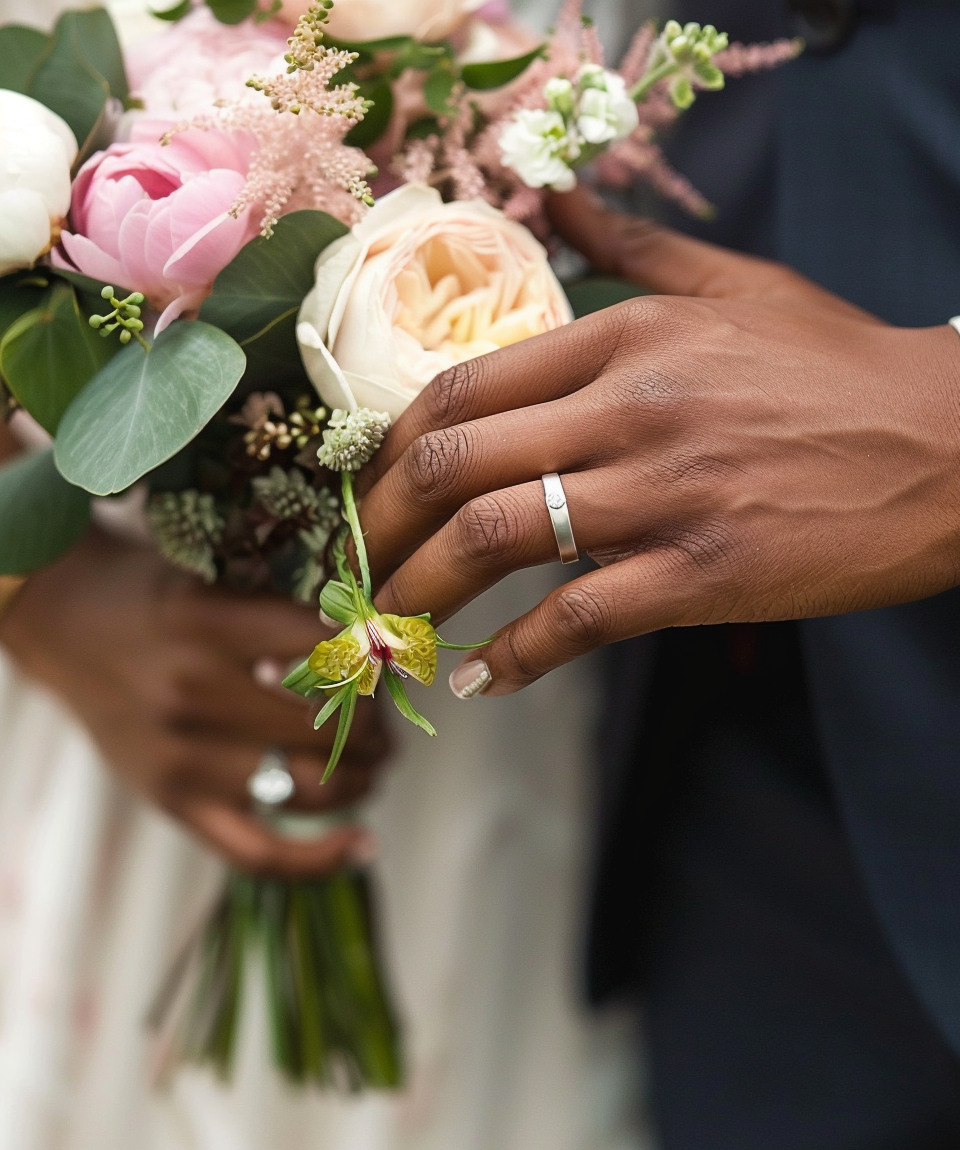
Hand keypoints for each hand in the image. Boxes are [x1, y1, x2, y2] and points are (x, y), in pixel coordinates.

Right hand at [0, 530, 391, 873]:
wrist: (64, 622)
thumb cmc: (156, 595)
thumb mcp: (220, 582)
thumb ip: (292, 617)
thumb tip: (384, 652)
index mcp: (211, 623)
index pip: (331, 653)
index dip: (375, 664)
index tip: (388, 665)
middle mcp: (195, 692)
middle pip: (330, 728)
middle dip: (378, 727)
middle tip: (385, 720)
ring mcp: (183, 758)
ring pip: (312, 789)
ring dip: (364, 779)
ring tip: (373, 764)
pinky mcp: (172, 802)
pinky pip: (259, 851)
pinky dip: (320, 857)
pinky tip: (363, 845)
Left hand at [356, 187, 959, 695]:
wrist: (954, 444)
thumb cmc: (840, 367)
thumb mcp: (737, 285)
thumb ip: (633, 250)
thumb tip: (558, 205)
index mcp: (627, 337)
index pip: (462, 388)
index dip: (390, 447)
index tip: (367, 488)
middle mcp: (630, 408)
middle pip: (456, 464)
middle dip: (380, 525)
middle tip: (353, 568)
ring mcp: (665, 494)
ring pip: (498, 540)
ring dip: (421, 592)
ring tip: (389, 625)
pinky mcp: (704, 572)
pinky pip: (579, 619)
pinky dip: (516, 658)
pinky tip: (482, 680)